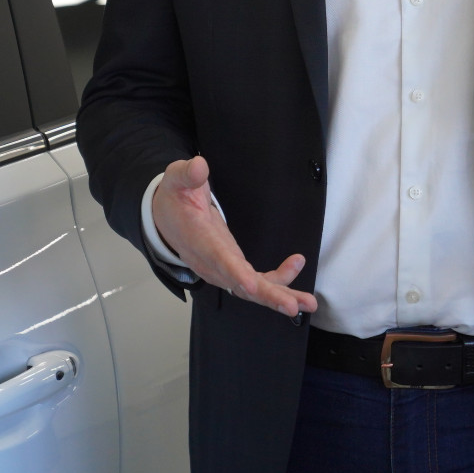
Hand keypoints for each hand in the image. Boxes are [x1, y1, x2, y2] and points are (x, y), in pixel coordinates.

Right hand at [151, 155, 317, 317]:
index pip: (217, 258)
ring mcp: (222, 268)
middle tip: (293, 306)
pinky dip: (278, 280)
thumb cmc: (175, 199)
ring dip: (279, 296)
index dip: (233, 273)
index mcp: (199, 239)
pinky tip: (296, 265)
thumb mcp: (176, 179)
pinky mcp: (231, 267)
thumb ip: (187, 173)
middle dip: (267, 296)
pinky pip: (255, 282)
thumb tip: (199, 165)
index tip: (249, 284)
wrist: (165, 219)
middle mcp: (211, 261)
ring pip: (251, 290)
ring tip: (308, 302)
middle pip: (240, 285)